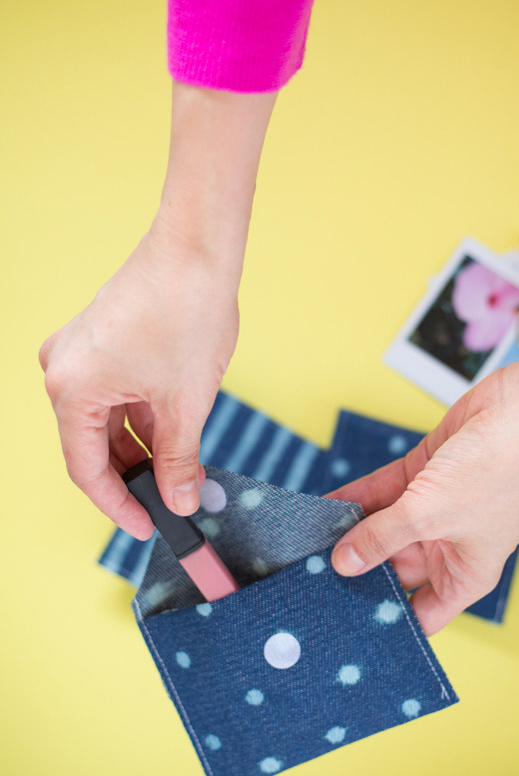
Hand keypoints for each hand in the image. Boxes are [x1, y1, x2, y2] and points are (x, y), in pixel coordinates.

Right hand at [39, 82, 276, 539]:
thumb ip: (179, 459)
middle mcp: (63, 370)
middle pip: (94, 445)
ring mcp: (79, 350)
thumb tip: (180, 501)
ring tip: (183, 470)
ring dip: (142, 447)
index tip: (150, 528)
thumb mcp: (186, 402)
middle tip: (173, 503)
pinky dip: (140, 417)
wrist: (197, 248)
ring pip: (107, 420)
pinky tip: (173, 433)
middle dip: (135, 476)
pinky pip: (114, 393)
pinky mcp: (99, 337)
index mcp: (71, 390)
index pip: (87, 470)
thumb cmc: (188, 315)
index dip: (119, 506)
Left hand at [328, 258, 518, 634]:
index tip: (347, 629)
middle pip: (394, 569)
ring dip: (350, 531)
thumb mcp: (428, 515)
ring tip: (307, 543)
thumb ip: (381, 539)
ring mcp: (435, 509)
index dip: (389, 623)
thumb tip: (342, 563)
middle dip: (357, 570)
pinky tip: (323, 508)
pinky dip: (356, 499)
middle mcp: (449, 546)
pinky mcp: (423, 475)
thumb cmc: (499, 473)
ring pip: (383, 528)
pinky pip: (382, 494)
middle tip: (310, 579)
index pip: (422, 614)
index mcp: (465, 574)